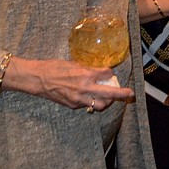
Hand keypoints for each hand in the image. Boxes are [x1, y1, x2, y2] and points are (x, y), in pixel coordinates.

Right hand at [4, 57, 133, 110]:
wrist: (37, 79)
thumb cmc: (54, 67)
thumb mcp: (73, 63)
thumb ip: (88, 69)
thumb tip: (100, 71)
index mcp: (86, 75)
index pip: (107, 74)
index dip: (109, 72)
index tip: (108, 71)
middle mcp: (84, 88)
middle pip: (110, 93)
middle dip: (122, 94)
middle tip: (131, 93)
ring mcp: (78, 99)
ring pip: (100, 104)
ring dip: (107, 101)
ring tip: (110, 97)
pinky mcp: (72, 105)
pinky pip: (87, 105)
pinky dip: (92, 101)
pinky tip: (90, 96)